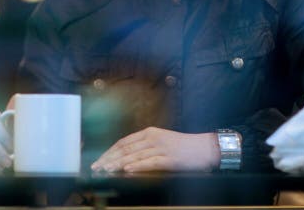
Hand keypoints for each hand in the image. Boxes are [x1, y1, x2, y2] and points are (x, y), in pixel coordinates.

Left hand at [91, 127, 219, 172]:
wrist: (206, 148)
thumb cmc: (184, 147)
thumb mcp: (162, 141)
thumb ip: (145, 148)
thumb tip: (127, 160)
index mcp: (149, 132)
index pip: (124, 142)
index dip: (110, 151)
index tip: (99, 160)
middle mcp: (153, 138)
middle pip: (126, 149)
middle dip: (109, 158)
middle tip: (97, 167)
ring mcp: (161, 148)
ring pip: (134, 155)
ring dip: (118, 163)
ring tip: (106, 170)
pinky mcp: (170, 158)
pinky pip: (149, 162)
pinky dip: (137, 166)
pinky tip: (127, 170)